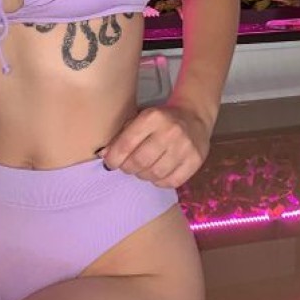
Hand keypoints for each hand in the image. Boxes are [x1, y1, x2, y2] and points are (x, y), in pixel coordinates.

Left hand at [97, 103, 211, 188]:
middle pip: (140, 161)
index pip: (127, 143)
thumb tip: (103, 155)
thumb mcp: (140, 118)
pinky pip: (171, 181)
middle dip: (128, 168)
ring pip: (155, 173)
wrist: (193, 117)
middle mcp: (170, 131)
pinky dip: (159, 182)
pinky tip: (156, 173)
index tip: (110, 163)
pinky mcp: (196, 161)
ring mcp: (185, 147)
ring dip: (143, 175)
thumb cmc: (160, 119)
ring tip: (142, 169)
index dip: (114, 157)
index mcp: (153, 117)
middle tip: (126, 167)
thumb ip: (122, 135)